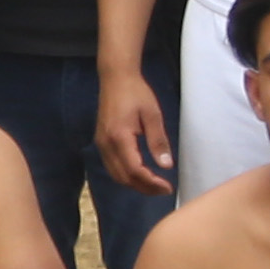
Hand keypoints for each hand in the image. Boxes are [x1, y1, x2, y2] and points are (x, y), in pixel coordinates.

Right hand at [95, 66, 174, 191]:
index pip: (134, 170)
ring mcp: (101, 144)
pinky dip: (126, 176)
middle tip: (164, 189)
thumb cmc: (136, 93)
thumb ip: (158, 141)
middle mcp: (106, 144)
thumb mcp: (153, 115)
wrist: (115, 79)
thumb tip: (166, 166)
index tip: (168, 187)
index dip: (151, 183)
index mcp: (119, 137)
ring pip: (116, 175)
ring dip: (135, 184)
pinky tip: (140, 174)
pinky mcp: (101, 142)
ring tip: (154, 185)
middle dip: (144, 188)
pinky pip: (112, 167)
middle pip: (123, 177)